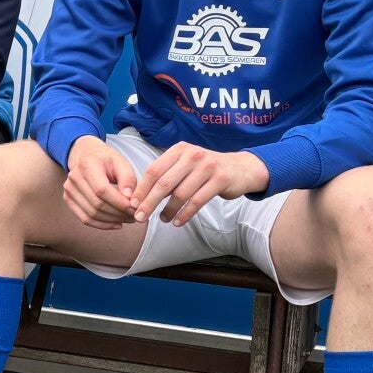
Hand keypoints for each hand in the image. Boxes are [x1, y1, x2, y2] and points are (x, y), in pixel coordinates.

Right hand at [63, 136, 139, 229]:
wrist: (87, 156)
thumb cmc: (107, 161)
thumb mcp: (121, 163)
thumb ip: (128, 179)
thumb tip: (130, 200)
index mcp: (87, 165)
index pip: (102, 190)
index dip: (119, 203)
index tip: (135, 208)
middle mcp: (75, 177)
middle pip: (97, 204)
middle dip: (118, 214)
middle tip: (134, 216)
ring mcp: (69, 189)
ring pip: (91, 214)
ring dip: (112, 221)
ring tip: (127, 219)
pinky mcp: (68, 199)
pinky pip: (85, 218)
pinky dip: (102, 225)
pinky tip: (116, 223)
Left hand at [131, 144, 268, 226]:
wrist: (240, 168)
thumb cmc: (206, 169)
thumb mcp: (186, 164)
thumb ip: (167, 174)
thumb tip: (140, 195)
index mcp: (179, 150)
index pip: (154, 170)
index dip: (142, 189)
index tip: (132, 204)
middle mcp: (192, 155)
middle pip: (164, 183)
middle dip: (149, 202)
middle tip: (140, 217)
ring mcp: (207, 167)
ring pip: (180, 194)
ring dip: (168, 210)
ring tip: (163, 220)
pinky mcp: (220, 180)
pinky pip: (197, 201)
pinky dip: (185, 214)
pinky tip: (178, 222)